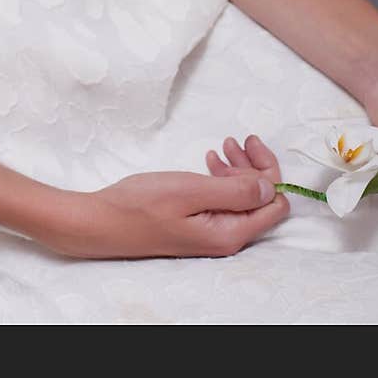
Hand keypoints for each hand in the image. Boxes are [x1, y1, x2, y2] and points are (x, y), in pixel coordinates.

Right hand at [49, 151, 289, 259]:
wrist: (103, 221)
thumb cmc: (141, 205)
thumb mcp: (190, 191)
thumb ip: (234, 192)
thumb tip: (271, 188)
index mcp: (230, 233)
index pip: (274, 204)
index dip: (269, 171)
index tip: (250, 143)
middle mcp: (226, 237)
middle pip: (261, 200)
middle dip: (255, 167)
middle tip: (236, 140)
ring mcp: (212, 233)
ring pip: (242, 198)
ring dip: (238, 170)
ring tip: (223, 147)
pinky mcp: (198, 225)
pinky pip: (224, 201)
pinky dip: (222, 178)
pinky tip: (210, 161)